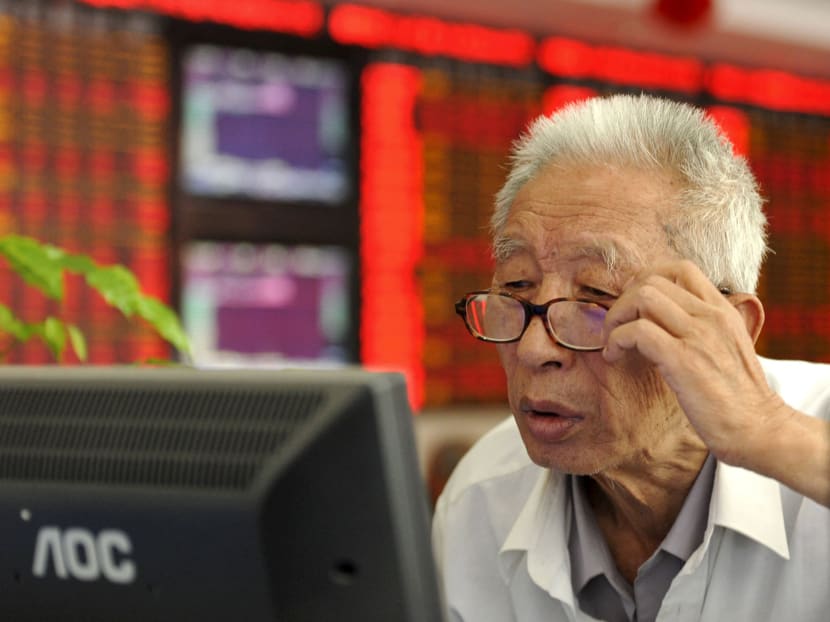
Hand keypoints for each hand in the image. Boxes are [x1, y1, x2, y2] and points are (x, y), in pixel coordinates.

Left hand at [601, 259, 787, 466]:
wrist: (759, 429)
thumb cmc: (738, 397)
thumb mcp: (726, 348)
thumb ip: (703, 329)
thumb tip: (665, 321)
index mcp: (722, 310)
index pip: (680, 268)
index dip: (646, 279)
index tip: (633, 305)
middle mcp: (711, 316)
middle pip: (653, 280)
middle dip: (624, 300)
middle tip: (616, 327)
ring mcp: (698, 335)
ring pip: (643, 297)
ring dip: (617, 318)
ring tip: (613, 342)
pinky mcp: (683, 360)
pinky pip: (637, 331)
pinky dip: (616, 341)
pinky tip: (614, 357)